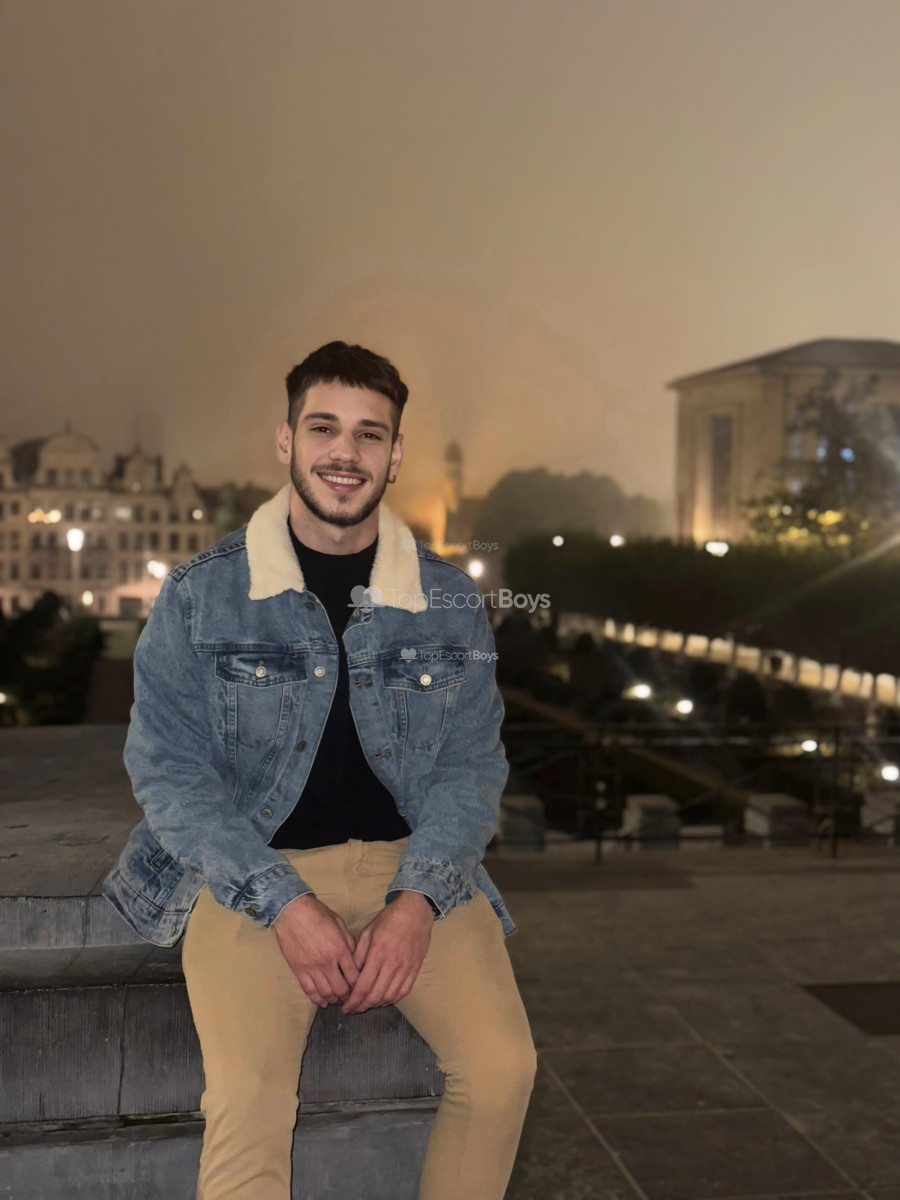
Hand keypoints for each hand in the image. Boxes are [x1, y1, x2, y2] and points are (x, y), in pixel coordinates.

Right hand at [272, 894, 359, 1007]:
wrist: (292, 912)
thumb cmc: (317, 914)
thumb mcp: (339, 923)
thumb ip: (349, 941)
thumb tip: (356, 957)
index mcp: (340, 949)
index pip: (354, 976)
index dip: (359, 985)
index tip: (361, 987)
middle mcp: (327, 962)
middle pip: (341, 989)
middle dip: (348, 996)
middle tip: (350, 996)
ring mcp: (312, 968)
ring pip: (326, 993)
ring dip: (334, 999)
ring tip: (337, 999)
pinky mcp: (298, 971)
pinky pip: (309, 991)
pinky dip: (317, 1000)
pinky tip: (322, 1002)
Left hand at [340, 891, 433, 1014]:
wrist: (415, 911)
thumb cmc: (389, 919)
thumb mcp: (368, 931)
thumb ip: (359, 954)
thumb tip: (352, 975)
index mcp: (378, 953)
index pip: (363, 986)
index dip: (353, 1001)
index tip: (345, 1007)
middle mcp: (392, 964)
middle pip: (375, 996)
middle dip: (362, 1007)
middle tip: (353, 1009)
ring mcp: (406, 968)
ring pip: (389, 997)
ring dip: (376, 1005)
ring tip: (366, 1005)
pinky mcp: (415, 969)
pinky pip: (403, 991)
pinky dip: (392, 1000)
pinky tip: (384, 1000)